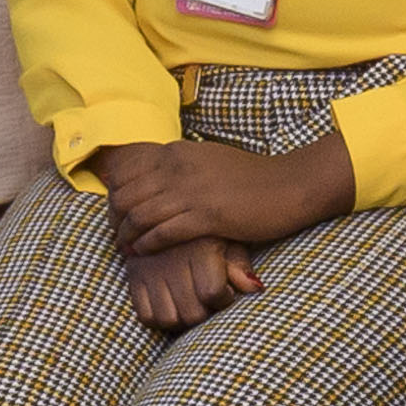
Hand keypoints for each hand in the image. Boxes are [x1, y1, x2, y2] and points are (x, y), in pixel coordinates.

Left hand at [95, 134, 352, 255]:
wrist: (290, 185)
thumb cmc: (252, 178)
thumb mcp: (208, 160)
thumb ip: (181, 166)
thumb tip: (157, 178)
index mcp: (177, 152)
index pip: (127, 173)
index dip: (115, 197)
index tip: (117, 215)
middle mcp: (179, 167)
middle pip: (126, 196)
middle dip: (116, 219)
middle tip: (117, 235)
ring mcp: (192, 191)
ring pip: (140, 216)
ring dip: (127, 236)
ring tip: (125, 248)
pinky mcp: (207, 216)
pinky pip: (163, 232)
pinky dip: (148, 245)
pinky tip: (144, 253)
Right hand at [125, 234, 258, 329]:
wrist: (162, 209)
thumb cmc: (206, 228)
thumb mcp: (228, 238)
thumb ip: (239, 264)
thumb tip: (254, 288)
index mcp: (199, 247)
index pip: (212, 293)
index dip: (224, 299)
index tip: (226, 291)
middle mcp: (172, 260)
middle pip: (192, 313)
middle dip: (205, 312)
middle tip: (207, 300)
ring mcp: (150, 271)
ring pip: (168, 319)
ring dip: (182, 319)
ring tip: (190, 304)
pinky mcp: (133, 278)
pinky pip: (146, 316)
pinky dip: (159, 318)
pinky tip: (171, 305)